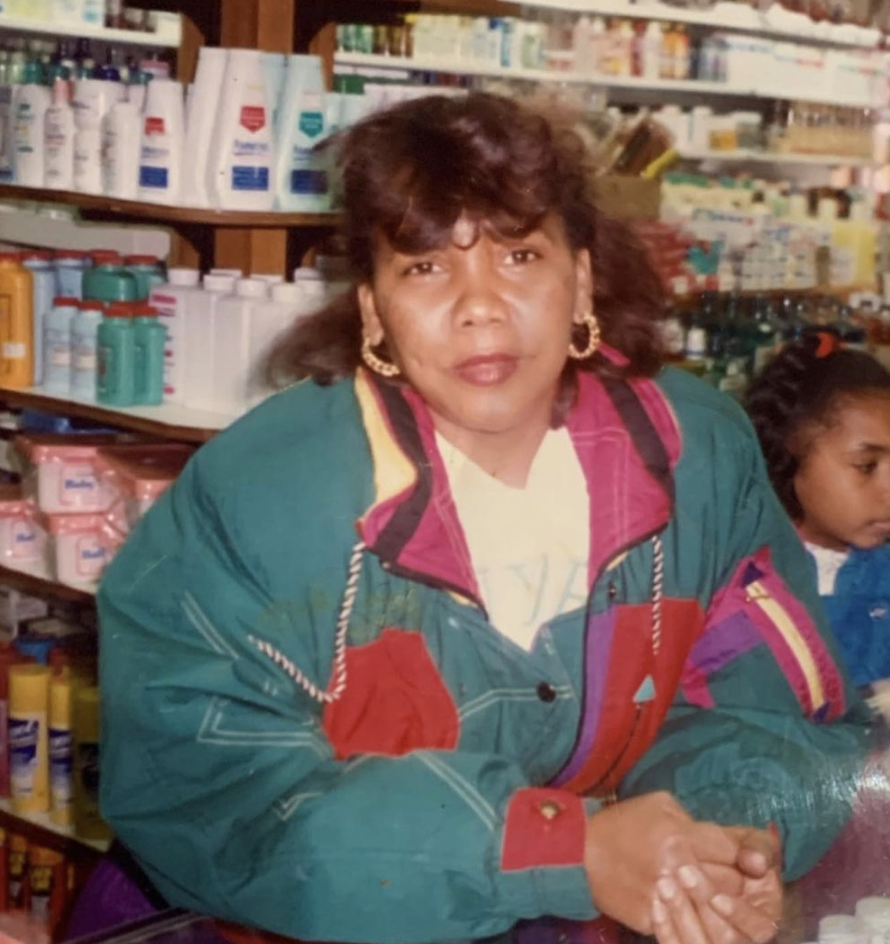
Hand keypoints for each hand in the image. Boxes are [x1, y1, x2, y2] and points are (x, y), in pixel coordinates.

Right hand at [583, 792, 738, 935]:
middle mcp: (677, 869)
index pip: (734, 852)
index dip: (749, 856)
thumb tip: (729, 839)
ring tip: (723, 900)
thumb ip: (694, 820)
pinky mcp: (654, 921)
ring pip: (717, 913)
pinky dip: (699, 922)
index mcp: (680, 836)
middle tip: (740, 880)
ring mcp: (666, 899)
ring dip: (725, 908)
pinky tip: (699, 913)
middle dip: (740, 882)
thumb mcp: (660, 805)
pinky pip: (690, 926)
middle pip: (732, 885)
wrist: (579, 853)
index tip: (757, 862)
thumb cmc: (623, 823)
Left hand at [651, 825, 781, 943]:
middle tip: (682, 873)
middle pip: (726, 937)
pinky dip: (665, 928)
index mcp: (765, 919)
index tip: (716, 896)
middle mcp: (743, 938)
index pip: (758, 928)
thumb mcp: (752, 842)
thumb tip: (758, 862)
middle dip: (703, 906)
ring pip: (698, 943)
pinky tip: (656, 902)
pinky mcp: (689, 941)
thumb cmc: (734, 851)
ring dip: (681, 913)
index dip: (738, 914)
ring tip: (664, 883)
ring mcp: (714, 941)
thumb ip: (759, 848)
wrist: (699, 856)